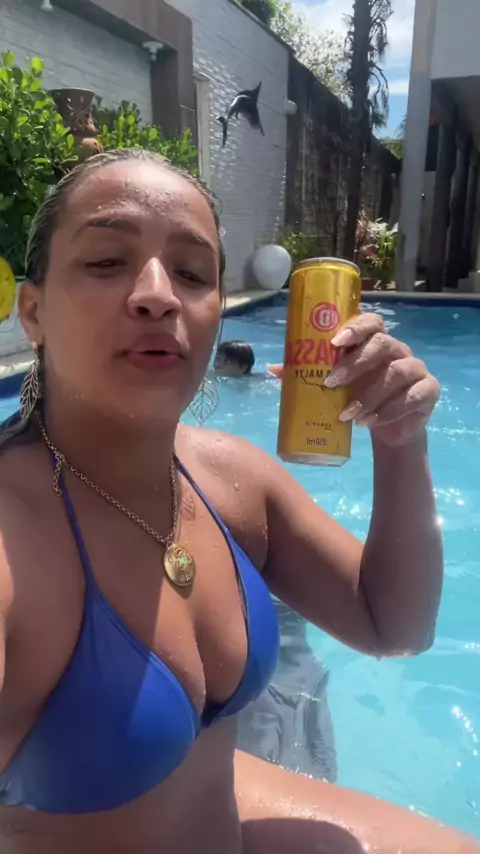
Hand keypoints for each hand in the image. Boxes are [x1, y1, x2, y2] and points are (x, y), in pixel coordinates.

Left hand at [323, 314, 439, 446]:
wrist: (389, 430)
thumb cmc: (362, 399)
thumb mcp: (340, 387)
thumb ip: (317, 374)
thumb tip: (278, 370)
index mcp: (376, 343)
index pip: (372, 323)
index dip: (356, 328)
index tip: (334, 343)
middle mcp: (398, 351)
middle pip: (383, 343)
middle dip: (355, 362)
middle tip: (332, 381)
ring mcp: (416, 369)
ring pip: (395, 373)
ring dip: (368, 395)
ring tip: (347, 415)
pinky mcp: (428, 390)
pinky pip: (411, 397)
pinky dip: (387, 411)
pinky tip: (368, 422)